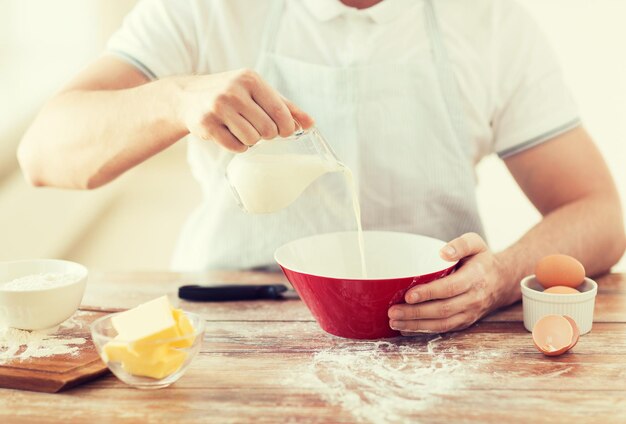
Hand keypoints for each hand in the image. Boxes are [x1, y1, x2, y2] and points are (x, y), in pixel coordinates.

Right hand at [176, 69, 313, 151]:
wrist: (189, 97)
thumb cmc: (232, 95)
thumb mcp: (258, 92)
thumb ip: (285, 107)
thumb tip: (311, 123)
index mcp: (250, 79)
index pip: (280, 112)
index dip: (287, 128)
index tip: (284, 131)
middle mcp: (233, 90)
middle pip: (267, 130)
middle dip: (267, 135)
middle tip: (259, 129)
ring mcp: (218, 107)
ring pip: (251, 139)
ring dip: (252, 141)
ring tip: (243, 130)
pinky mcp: (206, 124)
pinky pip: (235, 147)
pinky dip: (238, 146)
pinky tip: (231, 135)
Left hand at [388, 233, 511, 333]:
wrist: (503, 281)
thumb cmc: (482, 260)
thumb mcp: (476, 244)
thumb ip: (460, 244)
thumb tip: (443, 253)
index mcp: (475, 278)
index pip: (450, 288)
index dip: (429, 293)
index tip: (409, 295)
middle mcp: (473, 299)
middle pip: (443, 309)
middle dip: (416, 313)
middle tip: (393, 311)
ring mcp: (469, 313)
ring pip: (442, 324)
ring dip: (416, 325)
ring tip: (394, 322)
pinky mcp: (464, 322)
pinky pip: (443, 329)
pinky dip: (423, 331)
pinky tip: (405, 328)